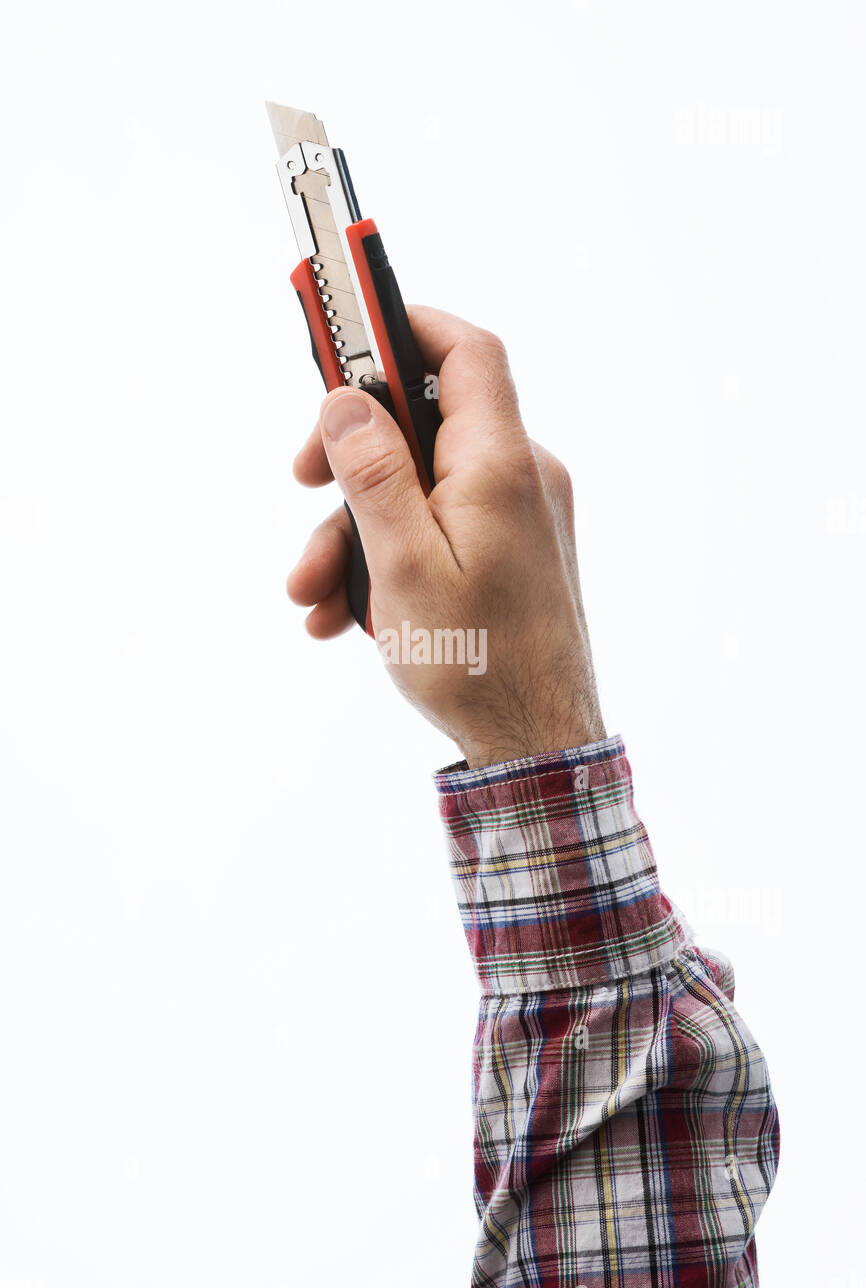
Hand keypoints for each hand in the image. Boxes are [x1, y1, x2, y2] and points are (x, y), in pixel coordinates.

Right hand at [287, 306, 604, 767]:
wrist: (535, 744)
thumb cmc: (476, 662)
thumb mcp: (404, 564)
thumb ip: (374, 474)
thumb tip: (345, 401)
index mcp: (501, 465)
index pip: (465, 351)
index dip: (405, 326)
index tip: (346, 335)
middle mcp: (519, 478)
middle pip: (422, 425)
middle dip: (351, 459)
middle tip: (302, 484)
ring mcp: (517, 518)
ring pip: (420, 488)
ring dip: (357, 531)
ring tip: (313, 597)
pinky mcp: (509, 554)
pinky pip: (439, 530)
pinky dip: (390, 559)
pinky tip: (347, 615)